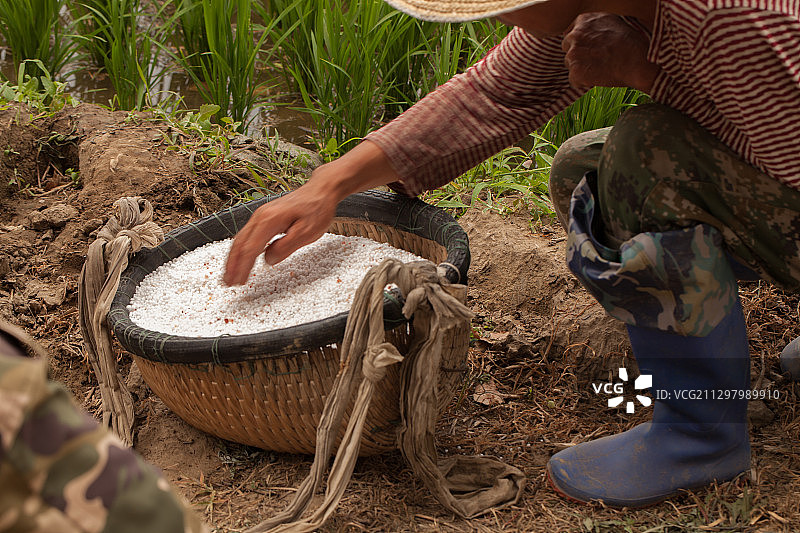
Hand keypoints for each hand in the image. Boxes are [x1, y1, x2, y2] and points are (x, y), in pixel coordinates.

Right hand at [223, 140, 398, 285]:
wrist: (321, 190)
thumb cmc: (317, 209)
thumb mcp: (308, 231)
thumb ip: (287, 246)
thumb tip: (268, 260)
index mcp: (270, 220)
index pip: (251, 249)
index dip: (243, 267)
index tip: (239, 282)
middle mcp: (261, 216)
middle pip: (240, 244)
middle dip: (232, 265)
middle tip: (228, 282)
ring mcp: (261, 215)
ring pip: (240, 239)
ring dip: (234, 258)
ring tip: (230, 274)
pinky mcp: (265, 217)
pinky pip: (247, 235)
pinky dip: (241, 249)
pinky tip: (241, 258)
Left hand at [562, 13, 659, 92]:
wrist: (636, 60)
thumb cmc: (631, 42)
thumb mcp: (613, 21)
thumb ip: (597, 26)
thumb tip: (594, 32)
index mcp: (583, 20)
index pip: (570, 33)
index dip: (580, 44)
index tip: (588, 50)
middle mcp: (575, 35)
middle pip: (567, 49)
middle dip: (578, 56)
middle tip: (594, 61)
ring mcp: (573, 54)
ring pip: (571, 65)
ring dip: (581, 69)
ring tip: (600, 69)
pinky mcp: (575, 72)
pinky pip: (574, 80)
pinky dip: (583, 82)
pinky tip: (597, 78)